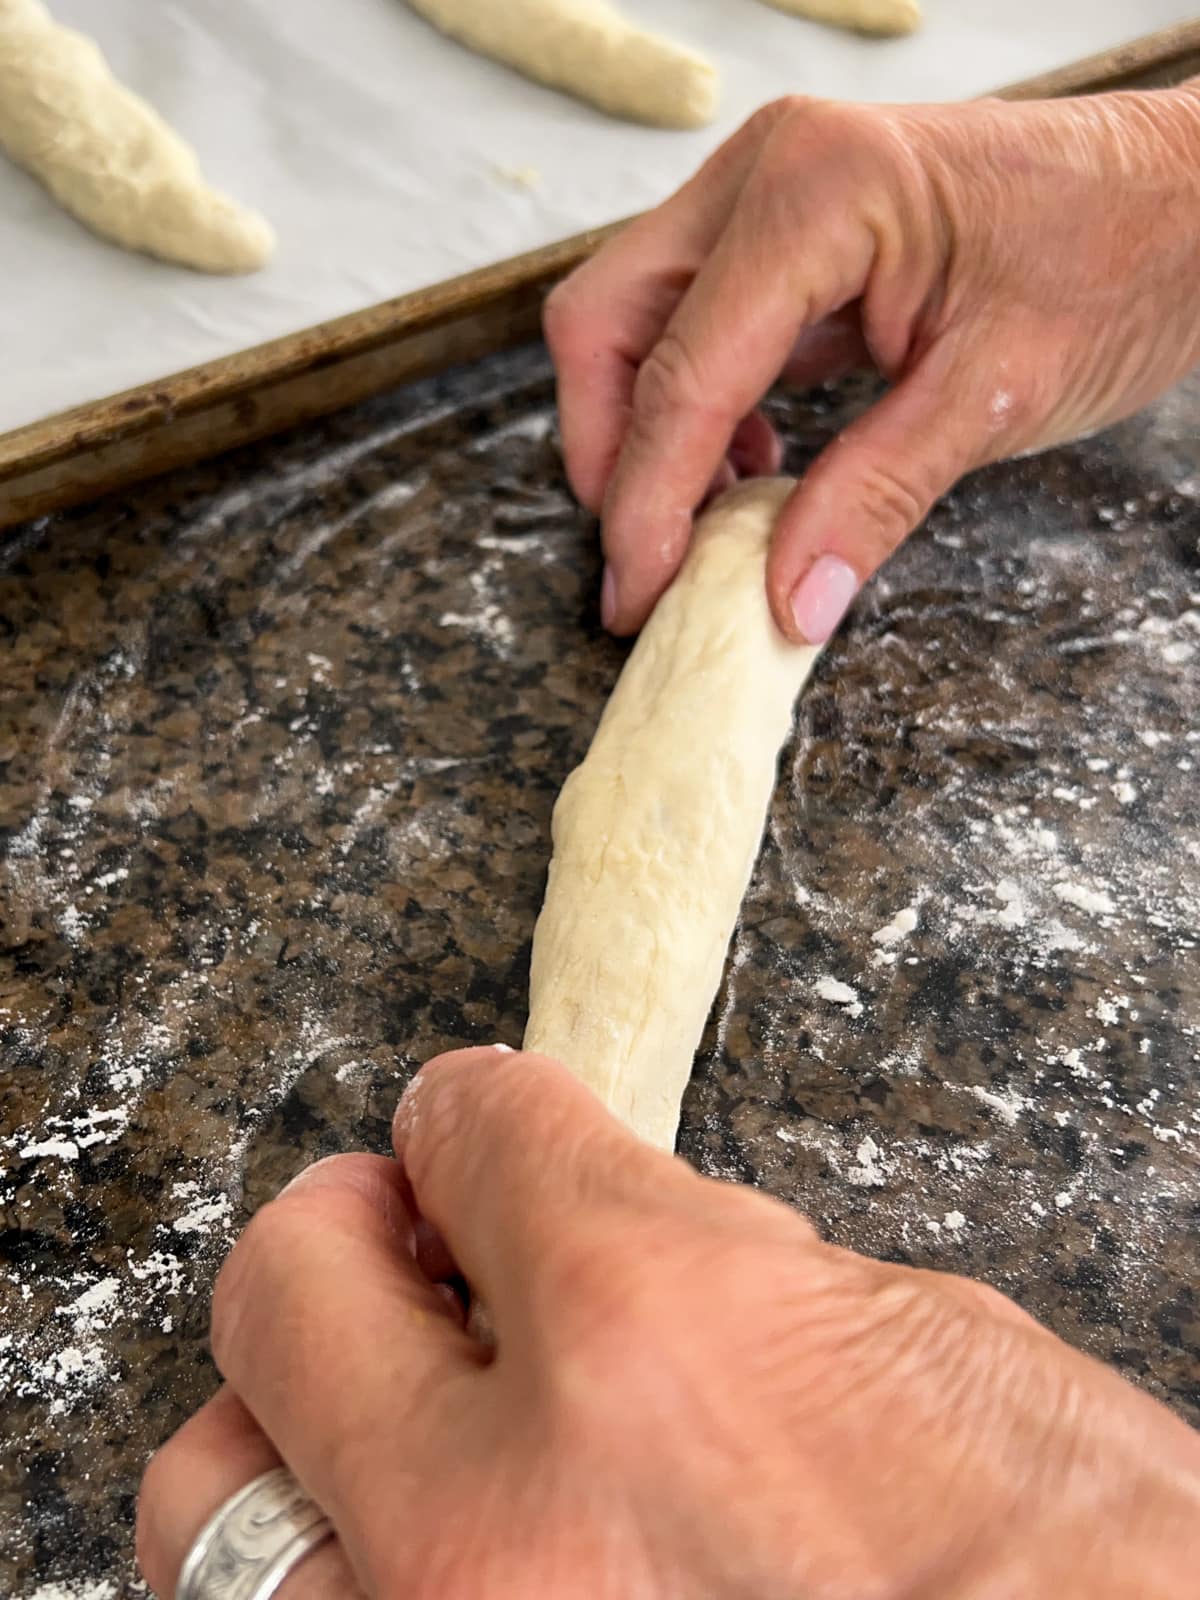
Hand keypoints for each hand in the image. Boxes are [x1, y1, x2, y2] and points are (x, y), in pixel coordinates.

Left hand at [138, 1047, 1199, 1597]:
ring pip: (206, 1504)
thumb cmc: (1063, 1559)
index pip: (471, 1129)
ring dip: (288, 1420)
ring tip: (382, 1408)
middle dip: (343, 1236)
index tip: (476, 1130)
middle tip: (404, 1248)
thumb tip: (567, 1240)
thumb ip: (684, 1268)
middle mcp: (508, 1512)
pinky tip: (437, 1533)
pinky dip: (347, 1558)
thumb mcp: (892, 1336)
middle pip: (278, 1292)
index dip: (476, 1115)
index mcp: (651, 1330)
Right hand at [544, 86, 1199, 642]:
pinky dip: (696, 407)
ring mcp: (769, 190)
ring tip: (711, 523)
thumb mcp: (994, 400)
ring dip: (648, 434)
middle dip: (609, 454)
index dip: (646, 499)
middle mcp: (768, 171)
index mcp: (818, 193)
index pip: (681, 372)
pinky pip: (692, 323)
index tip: (638, 594)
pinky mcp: (786, 228)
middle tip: (644, 563)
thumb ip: (874, 500)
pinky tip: (752, 466)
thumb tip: (785, 604)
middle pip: (607, 322)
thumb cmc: (1119, 265)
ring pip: (633, 321)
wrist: (1187, 203)